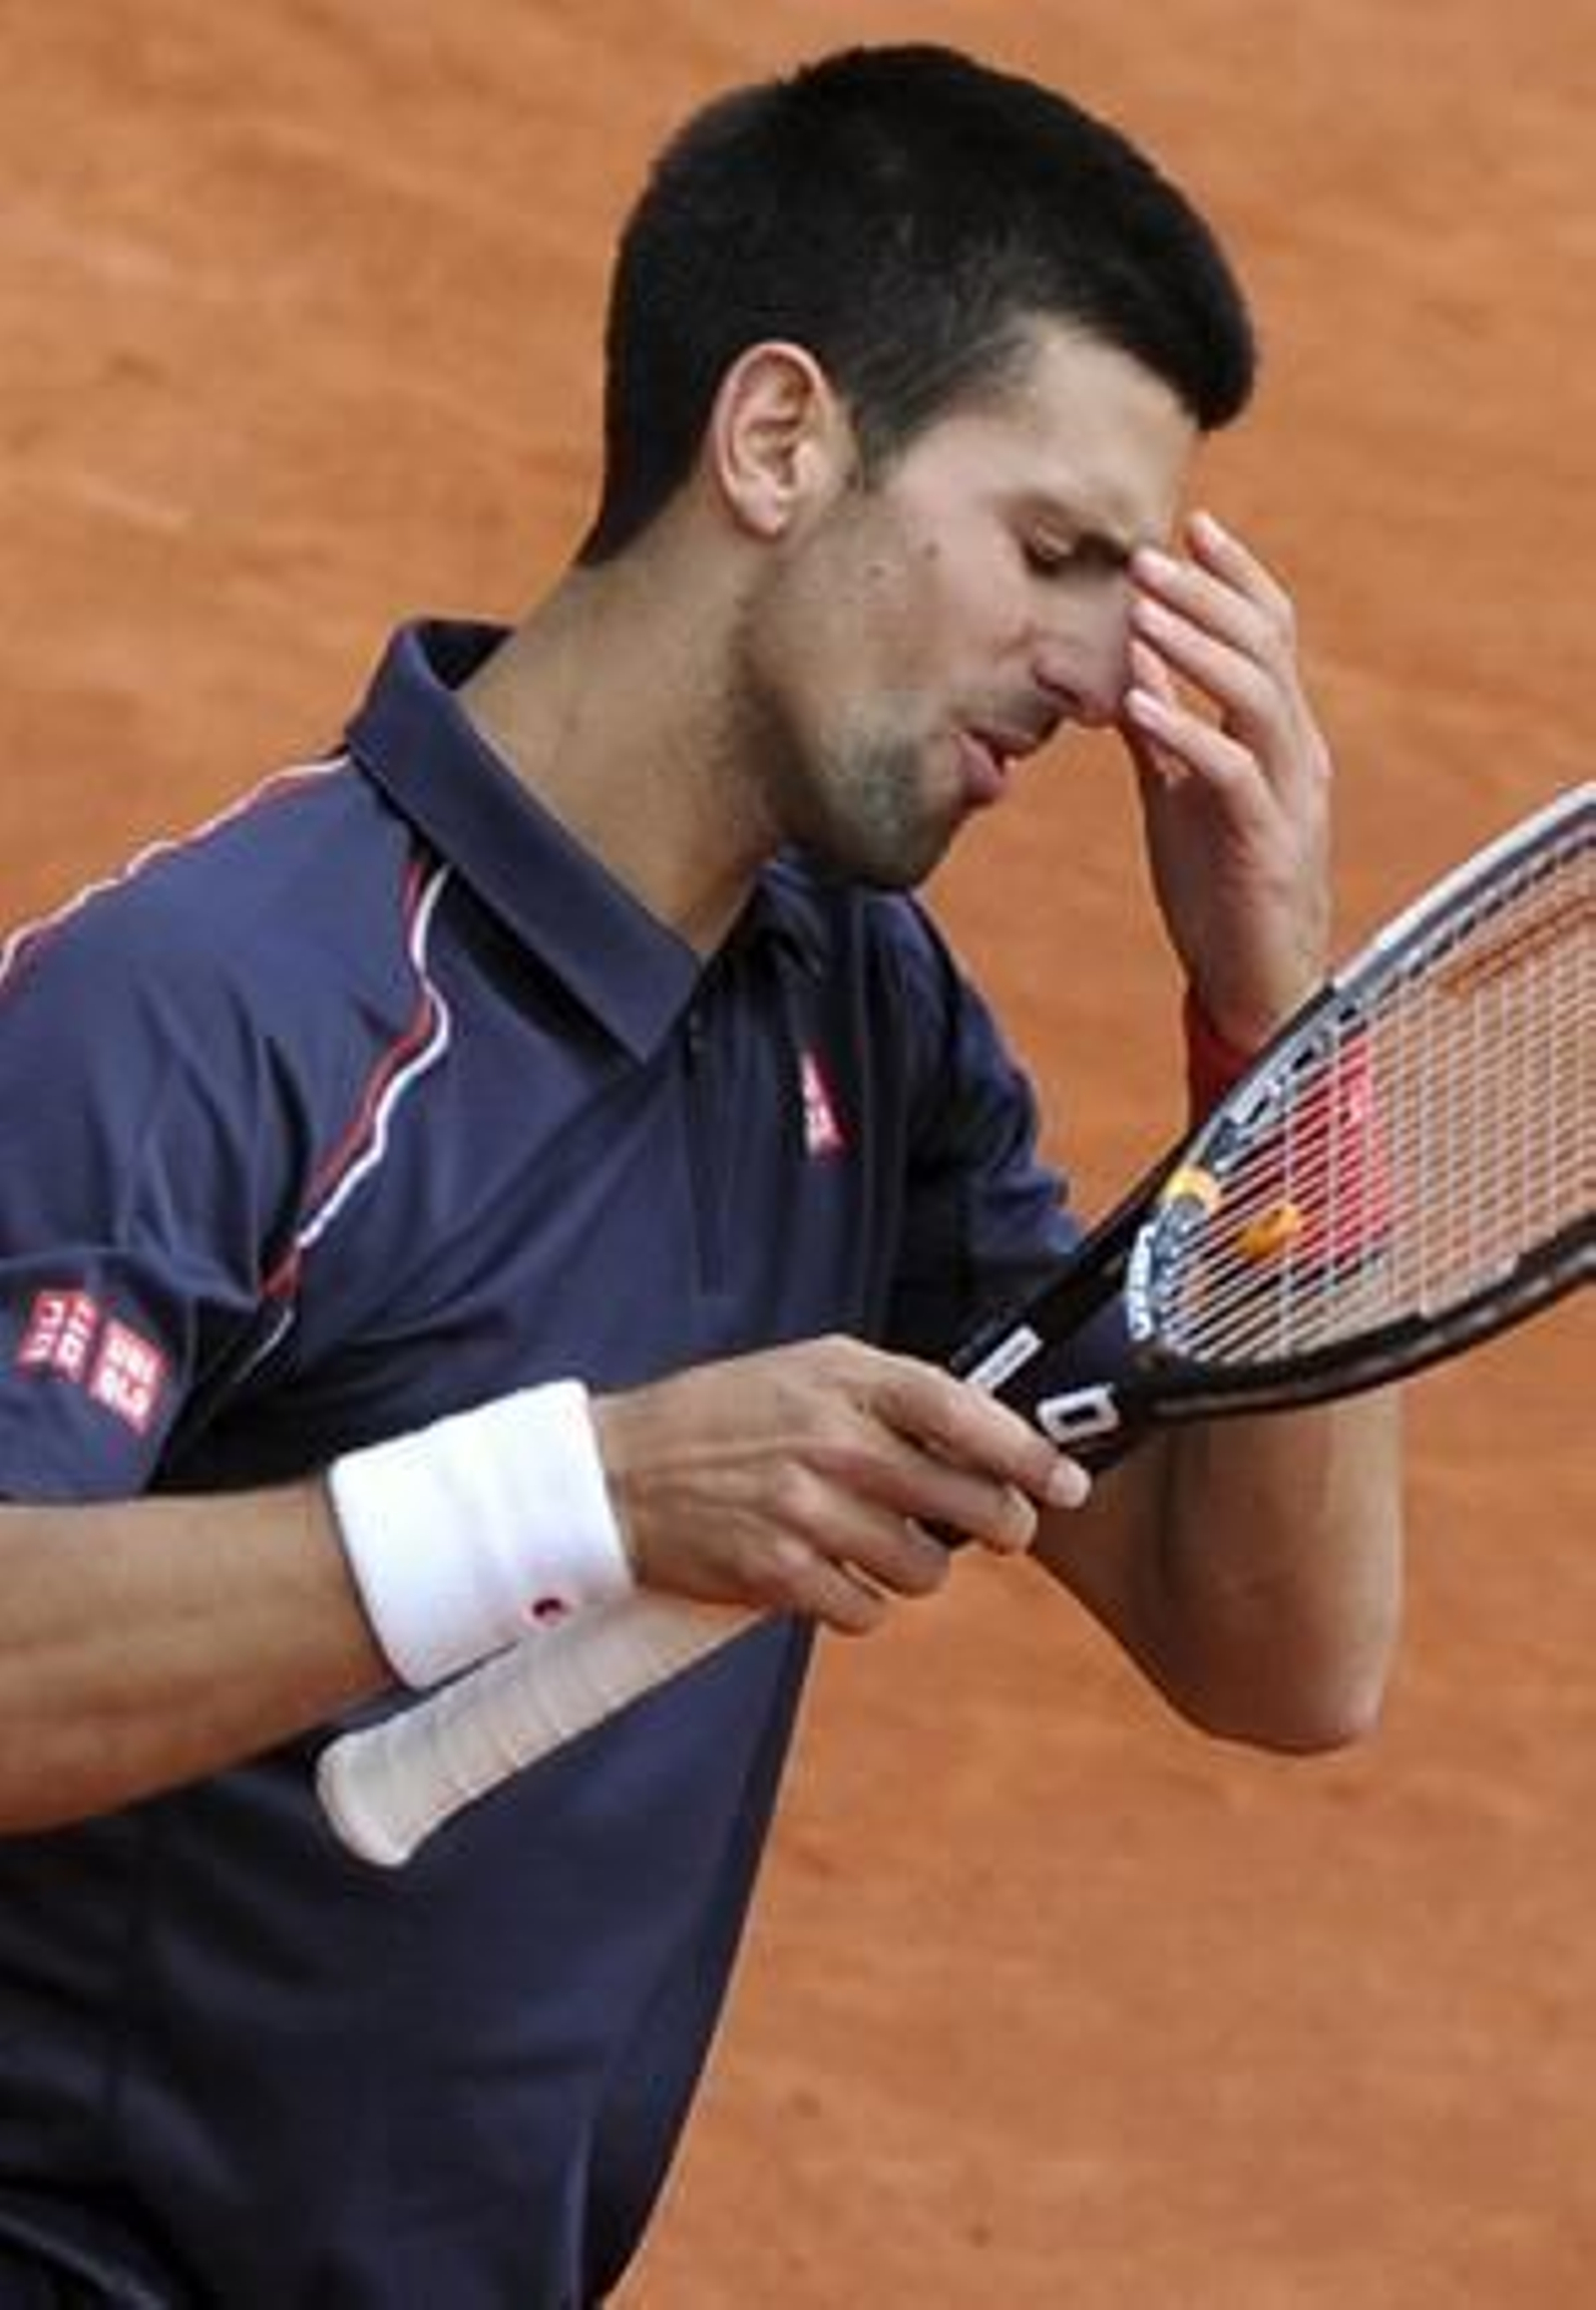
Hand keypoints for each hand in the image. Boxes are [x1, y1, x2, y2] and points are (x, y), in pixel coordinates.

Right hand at [590, 1336, 1089, 1636]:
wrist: (620, 1473)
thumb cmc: (724, 1417)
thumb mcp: (808, 1371)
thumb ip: (892, 1395)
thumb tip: (986, 1435)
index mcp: (848, 1380)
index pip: (966, 1414)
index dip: (1030, 1454)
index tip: (1069, 1484)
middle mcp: (834, 1442)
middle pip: (967, 1502)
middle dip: (1000, 1524)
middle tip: (998, 1528)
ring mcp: (808, 1511)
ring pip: (925, 1567)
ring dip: (917, 1566)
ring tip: (878, 1543)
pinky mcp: (781, 1574)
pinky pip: (867, 1611)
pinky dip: (861, 1603)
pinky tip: (831, 1574)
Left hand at [1119, 510, 1332, 1048]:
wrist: (1255, 988)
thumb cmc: (1219, 893)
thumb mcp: (1181, 798)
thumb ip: (1163, 733)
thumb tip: (1129, 663)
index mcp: (1280, 738)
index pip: (1272, 635)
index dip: (1238, 576)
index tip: (1194, 524)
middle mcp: (1296, 756)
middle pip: (1267, 649)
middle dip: (1208, 595)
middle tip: (1149, 555)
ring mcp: (1287, 799)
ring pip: (1258, 697)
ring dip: (1196, 648)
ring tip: (1142, 611)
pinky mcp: (1264, 847)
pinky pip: (1231, 773)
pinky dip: (1185, 731)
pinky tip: (1137, 705)